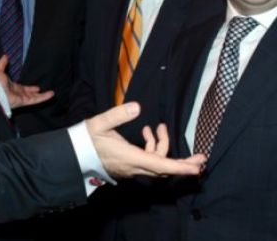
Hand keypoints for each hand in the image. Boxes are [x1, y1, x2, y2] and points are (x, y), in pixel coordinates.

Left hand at [0, 56, 53, 108]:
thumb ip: (2, 63)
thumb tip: (5, 56)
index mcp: (12, 88)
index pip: (23, 89)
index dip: (30, 88)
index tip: (36, 88)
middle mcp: (17, 94)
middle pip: (30, 94)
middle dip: (36, 93)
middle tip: (42, 91)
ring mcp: (21, 98)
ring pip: (35, 98)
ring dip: (43, 96)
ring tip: (52, 93)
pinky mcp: (24, 101)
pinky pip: (36, 100)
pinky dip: (44, 98)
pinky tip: (51, 95)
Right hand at [86, 102, 204, 177]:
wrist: (74, 155)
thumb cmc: (86, 140)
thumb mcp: (100, 123)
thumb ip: (118, 114)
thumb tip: (137, 107)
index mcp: (130, 157)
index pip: (160, 165)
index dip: (180, 167)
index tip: (196, 167)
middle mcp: (134, 166)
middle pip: (164, 169)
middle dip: (184, 163)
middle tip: (202, 158)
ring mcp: (132, 168)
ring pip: (156, 162)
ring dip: (162, 146)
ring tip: (157, 128)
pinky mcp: (129, 166)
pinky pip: (148, 160)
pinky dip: (153, 148)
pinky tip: (146, 133)